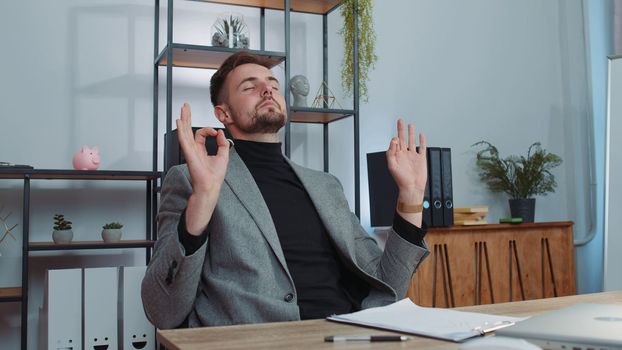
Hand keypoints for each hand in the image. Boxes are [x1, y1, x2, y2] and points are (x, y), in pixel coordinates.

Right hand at [176, 103, 229, 234]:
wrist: (210, 186)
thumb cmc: (215, 176)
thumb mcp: (223, 156)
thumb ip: (223, 143)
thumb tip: (221, 132)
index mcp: (200, 150)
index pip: (201, 134)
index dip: (209, 130)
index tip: (217, 133)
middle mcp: (193, 149)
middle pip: (188, 129)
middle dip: (187, 117)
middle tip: (185, 106)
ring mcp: (190, 151)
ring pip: (185, 132)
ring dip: (184, 119)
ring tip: (182, 109)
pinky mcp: (189, 153)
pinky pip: (184, 139)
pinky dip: (181, 130)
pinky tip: (180, 121)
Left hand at [386, 119, 426, 203]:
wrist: (412, 188)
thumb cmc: (401, 180)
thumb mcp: (391, 166)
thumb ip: (390, 153)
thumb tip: (393, 142)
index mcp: (397, 156)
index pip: (395, 143)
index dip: (394, 138)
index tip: (395, 136)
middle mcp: (404, 154)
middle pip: (402, 139)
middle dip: (401, 129)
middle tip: (400, 121)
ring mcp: (413, 156)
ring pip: (411, 141)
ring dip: (411, 133)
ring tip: (410, 125)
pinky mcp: (421, 158)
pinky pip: (422, 147)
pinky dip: (422, 141)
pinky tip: (421, 135)